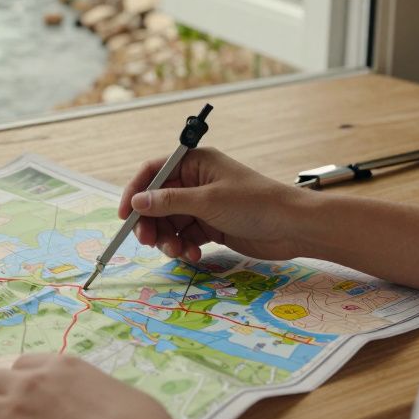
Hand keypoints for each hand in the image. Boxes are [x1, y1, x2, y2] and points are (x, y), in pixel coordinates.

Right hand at [120, 147, 310, 262]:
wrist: (293, 228)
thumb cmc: (254, 203)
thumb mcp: (208, 201)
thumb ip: (169, 202)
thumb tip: (137, 201)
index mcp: (194, 163)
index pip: (153, 172)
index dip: (135, 192)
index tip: (125, 215)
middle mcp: (195, 182)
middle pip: (157, 201)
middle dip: (151, 223)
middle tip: (149, 242)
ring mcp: (203, 205)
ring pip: (169, 222)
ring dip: (168, 239)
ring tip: (179, 252)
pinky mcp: (211, 226)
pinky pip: (185, 236)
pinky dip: (184, 246)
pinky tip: (195, 255)